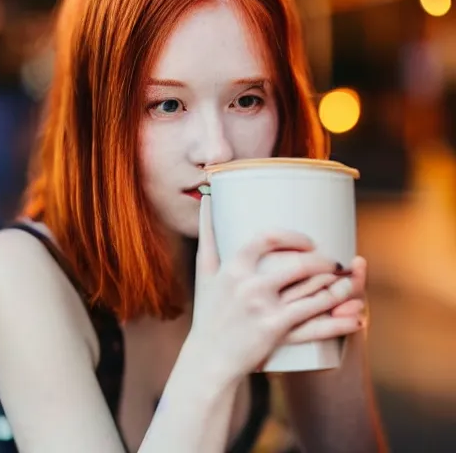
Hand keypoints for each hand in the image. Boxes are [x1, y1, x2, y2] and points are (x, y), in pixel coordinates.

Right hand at [189, 195, 363, 382]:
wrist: (208, 358)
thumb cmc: (208, 313)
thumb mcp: (204, 273)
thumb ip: (207, 235)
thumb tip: (208, 200)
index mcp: (234, 267)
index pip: (269, 238)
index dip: (295, 237)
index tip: (309, 242)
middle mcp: (249, 284)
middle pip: (300, 264)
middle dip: (325, 262)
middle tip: (335, 263)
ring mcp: (263, 308)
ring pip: (313, 291)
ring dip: (340, 286)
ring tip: (350, 283)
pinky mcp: (275, 330)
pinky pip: (315, 321)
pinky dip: (340, 319)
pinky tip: (355, 316)